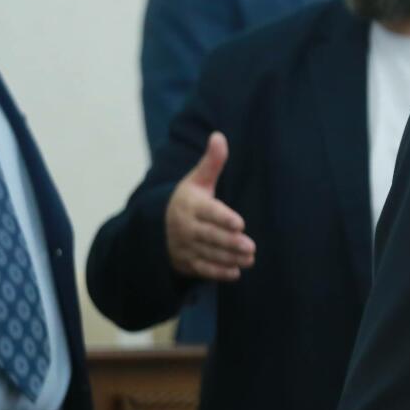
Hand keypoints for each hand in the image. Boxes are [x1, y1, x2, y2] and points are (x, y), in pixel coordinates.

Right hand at [165, 132, 255, 280]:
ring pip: (208, 253)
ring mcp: (185, 246)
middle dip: (230, 242)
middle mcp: (186, 227)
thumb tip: (219, 136)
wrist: (158, 224)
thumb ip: (211, 162)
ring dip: (229, 257)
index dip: (223, 218)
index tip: (240, 223)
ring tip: (249, 258)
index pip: (208, 212)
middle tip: (251, 246)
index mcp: (190, 205)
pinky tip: (235, 272)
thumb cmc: (188, 199)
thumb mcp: (197, 180)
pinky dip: (218, 272)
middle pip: (209, 236)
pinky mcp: (186, 262)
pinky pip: (202, 269)